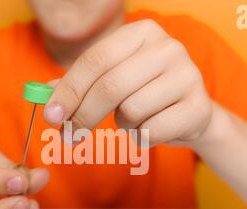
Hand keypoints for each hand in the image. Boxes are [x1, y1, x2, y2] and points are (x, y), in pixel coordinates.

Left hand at [43, 19, 212, 146]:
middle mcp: (169, 47)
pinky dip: (142, 138)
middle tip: (69, 136)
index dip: (69, 90)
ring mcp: (188, 75)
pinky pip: (151, 131)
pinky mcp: (198, 107)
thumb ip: (83, 83)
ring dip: (123, 124)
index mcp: (143, 32)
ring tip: (135, 119)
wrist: (191, 113)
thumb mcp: (115, 80)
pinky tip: (153, 128)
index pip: (95, 59)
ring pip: (131, 110)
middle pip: (110, 86)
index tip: (51, 115)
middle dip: (83, 116)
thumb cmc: (147, 94)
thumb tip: (48, 92)